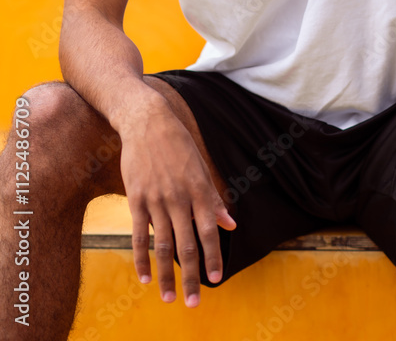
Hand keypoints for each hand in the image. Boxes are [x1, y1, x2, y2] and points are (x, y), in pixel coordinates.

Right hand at [119, 102, 235, 307]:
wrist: (147, 121)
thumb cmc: (178, 144)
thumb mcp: (201, 168)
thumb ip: (213, 199)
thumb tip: (231, 224)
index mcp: (198, 189)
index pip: (208, 231)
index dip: (212, 257)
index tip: (215, 280)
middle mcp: (178, 197)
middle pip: (186, 245)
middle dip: (192, 276)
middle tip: (193, 302)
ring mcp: (155, 199)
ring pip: (162, 245)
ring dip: (166, 275)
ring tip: (170, 297)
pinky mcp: (136, 199)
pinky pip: (139, 235)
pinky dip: (141, 259)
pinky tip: (144, 278)